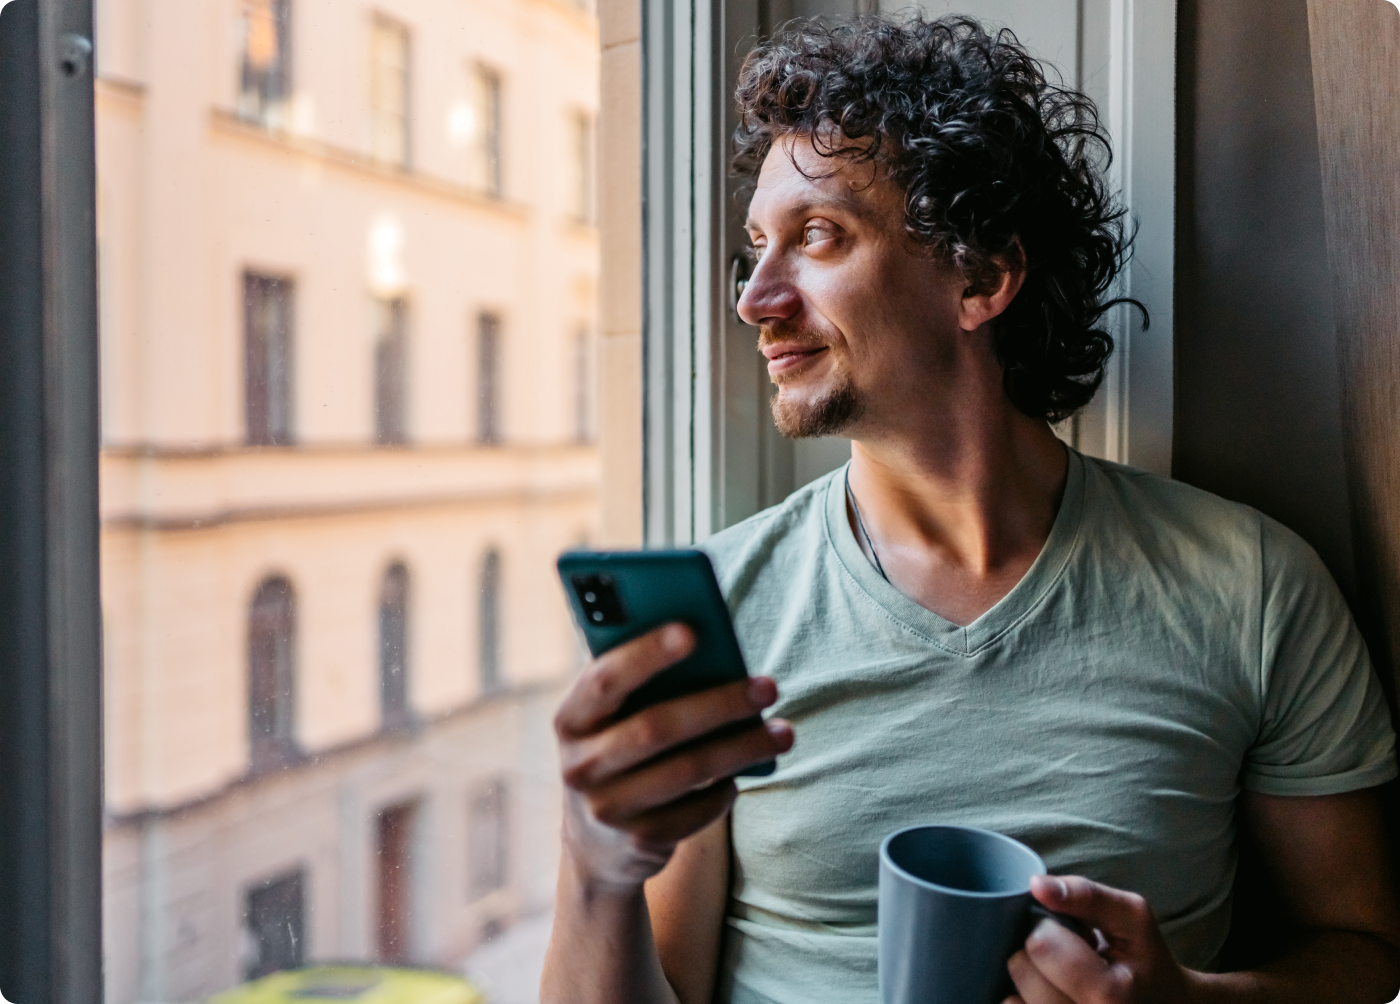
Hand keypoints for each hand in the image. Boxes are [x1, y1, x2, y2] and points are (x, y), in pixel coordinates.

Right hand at [554, 622, 793, 889]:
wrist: (595, 845)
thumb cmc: (619, 753)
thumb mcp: (610, 722)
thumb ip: (640, 687)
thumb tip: (711, 648)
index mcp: (570, 719)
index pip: (604, 679)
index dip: (645, 653)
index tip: (693, 631)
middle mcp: (580, 766)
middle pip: (656, 727)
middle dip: (719, 704)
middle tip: (768, 688)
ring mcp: (607, 809)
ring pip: (688, 770)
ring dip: (742, 748)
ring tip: (783, 733)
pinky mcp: (638, 842)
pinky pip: (697, 812)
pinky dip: (724, 791)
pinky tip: (741, 775)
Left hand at [1005, 875, 1200, 1003]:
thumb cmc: (1144, 958)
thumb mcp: (1132, 918)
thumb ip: (1087, 895)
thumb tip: (1036, 884)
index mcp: (1109, 996)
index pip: (1041, 944)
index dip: (1049, 928)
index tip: (1073, 934)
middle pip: (1020, 969)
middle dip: (1036, 953)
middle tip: (1066, 958)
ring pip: (1009, 998)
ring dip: (1027, 979)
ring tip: (1059, 979)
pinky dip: (1021, 999)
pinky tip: (1049, 992)